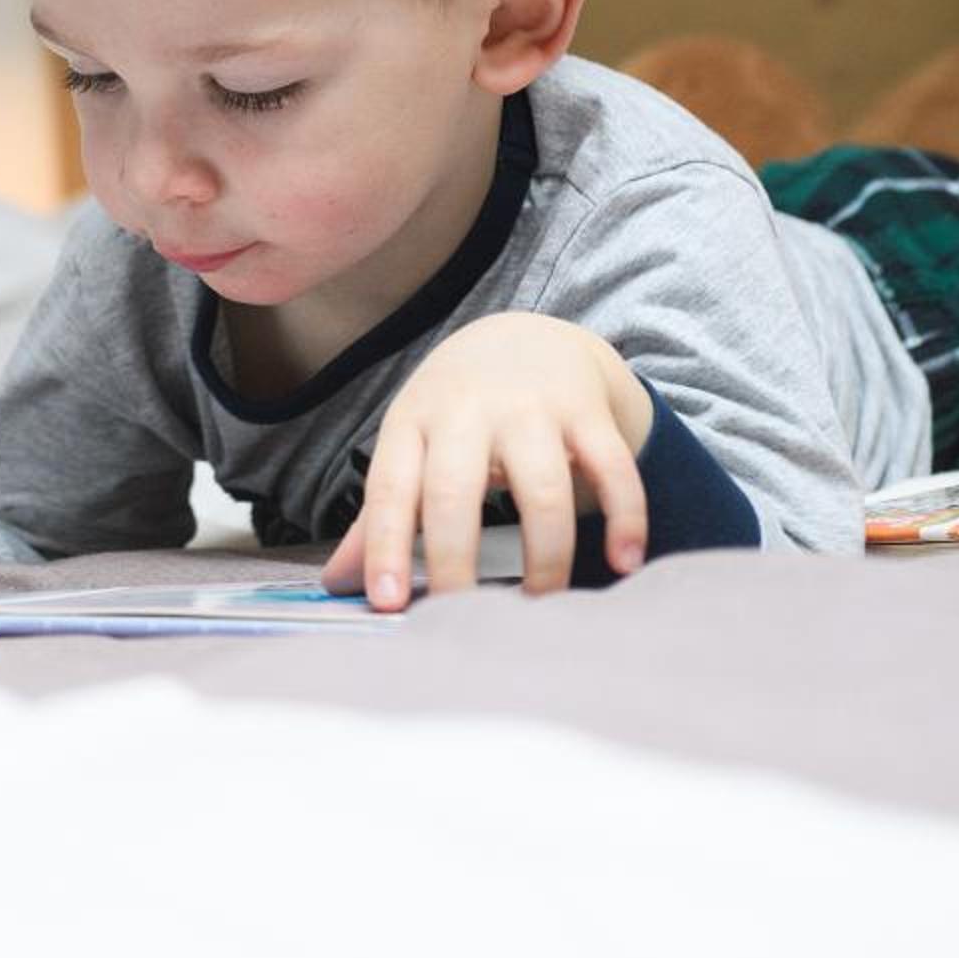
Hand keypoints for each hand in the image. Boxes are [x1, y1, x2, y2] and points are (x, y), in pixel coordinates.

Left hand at [321, 313, 653, 608]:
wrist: (528, 335)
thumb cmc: (457, 410)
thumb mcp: (411, 445)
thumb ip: (378, 515)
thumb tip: (335, 582)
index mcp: (415, 421)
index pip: (390, 489)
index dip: (384, 545)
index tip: (386, 602)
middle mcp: (469, 410)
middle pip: (455, 490)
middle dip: (455, 560)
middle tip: (463, 621)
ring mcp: (532, 407)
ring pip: (540, 488)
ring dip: (544, 556)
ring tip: (540, 605)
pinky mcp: (588, 411)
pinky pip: (611, 469)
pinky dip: (623, 518)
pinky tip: (621, 563)